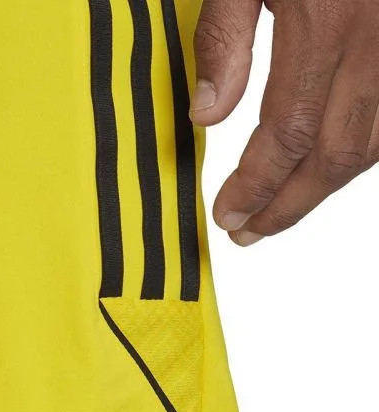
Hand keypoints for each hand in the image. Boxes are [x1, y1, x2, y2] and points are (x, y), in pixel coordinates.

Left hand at [191, 0, 378, 245]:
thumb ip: (223, 39)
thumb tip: (205, 118)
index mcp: (327, 24)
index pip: (287, 135)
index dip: (256, 187)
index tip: (226, 216)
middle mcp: (378, 43)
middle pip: (338, 155)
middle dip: (290, 205)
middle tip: (250, 232)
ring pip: (375, 143)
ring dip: (326, 188)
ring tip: (281, 212)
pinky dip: (363, 150)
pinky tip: (330, 165)